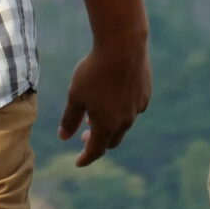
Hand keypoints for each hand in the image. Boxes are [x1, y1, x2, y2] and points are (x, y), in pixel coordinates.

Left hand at [59, 37, 151, 165]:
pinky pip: (133, 109)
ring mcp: (137, 108)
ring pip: (123, 125)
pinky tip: (114, 98)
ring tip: (95, 114)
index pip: (96, 150)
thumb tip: (63, 137)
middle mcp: (125, 121)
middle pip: (111, 140)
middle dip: (98, 142)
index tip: (78, 162)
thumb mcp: (75, 95)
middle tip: (85, 136)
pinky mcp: (145, 94)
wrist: (123, 46)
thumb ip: (70, 119)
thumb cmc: (94, 71)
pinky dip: (121, 111)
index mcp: (106, 125)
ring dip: (110, 125)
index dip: (86, 158)